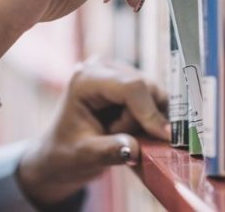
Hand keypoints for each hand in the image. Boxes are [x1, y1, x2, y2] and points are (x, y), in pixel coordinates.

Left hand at [16, 57, 169, 205]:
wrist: (60, 153)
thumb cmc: (66, 153)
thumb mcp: (85, 156)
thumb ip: (110, 151)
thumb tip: (136, 149)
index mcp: (86, 79)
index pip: (130, 86)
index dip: (149, 111)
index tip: (165, 137)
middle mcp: (103, 67)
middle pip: (146, 88)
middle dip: (144, 120)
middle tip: (124, 141)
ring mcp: (116, 71)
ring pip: (154, 93)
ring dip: (146, 120)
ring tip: (120, 133)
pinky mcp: (128, 80)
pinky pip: (153, 98)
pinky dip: (149, 118)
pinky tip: (130, 130)